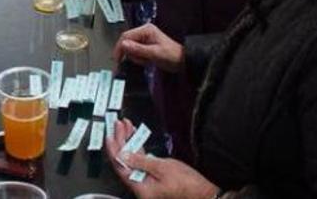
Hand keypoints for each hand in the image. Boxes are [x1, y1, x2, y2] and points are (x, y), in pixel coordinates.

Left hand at [104, 122, 219, 198]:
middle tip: (118, 126)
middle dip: (121, 141)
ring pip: (132, 158)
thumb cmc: (189, 184)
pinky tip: (135, 136)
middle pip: (124, 161)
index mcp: (141, 188)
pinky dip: (138, 147)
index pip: (120, 166)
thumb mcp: (162, 168)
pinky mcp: (154, 176)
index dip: (114, 149)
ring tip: (125, 126)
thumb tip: (123, 154)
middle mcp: (141, 186)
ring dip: (128, 141)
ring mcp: (147, 181)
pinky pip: (141, 160)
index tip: (110, 135)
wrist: (205, 190)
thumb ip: (141, 161)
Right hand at [113, 24, 184, 72]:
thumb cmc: (172, 55)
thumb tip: (123, 44)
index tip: (117, 59)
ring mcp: (144, 39)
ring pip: (130, 49)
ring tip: (148, 61)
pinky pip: (135, 53)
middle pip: (127, 43)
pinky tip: (148, 61)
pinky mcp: (145, 46)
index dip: (120, 48)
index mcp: (146, 30)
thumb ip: (138, 49)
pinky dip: (140, 59)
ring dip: (137, 58)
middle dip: (132, 54)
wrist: (182, 61)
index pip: (126, 36)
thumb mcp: (154, 53)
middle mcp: (144, 32)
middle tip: (141, 60)